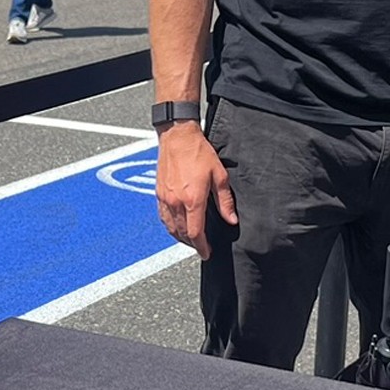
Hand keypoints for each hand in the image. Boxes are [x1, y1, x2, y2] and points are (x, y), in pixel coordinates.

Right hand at [155, 120, 235, 258]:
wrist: (177, 136)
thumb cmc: (198, 152)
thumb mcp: (220, 176)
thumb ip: (225, 201)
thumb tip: (231, 219)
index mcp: (193, 199)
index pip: (195, 233)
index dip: (202, 246)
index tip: (206, 252)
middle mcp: (176, 202)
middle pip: (182, 234)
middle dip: (192, 244)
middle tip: (202, 247)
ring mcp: (165, 198)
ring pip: (171, 228)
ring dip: (180, 238)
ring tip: (191, 240)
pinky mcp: (158, 193)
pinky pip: (163, 217)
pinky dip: (170, 226)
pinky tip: (177, 227)